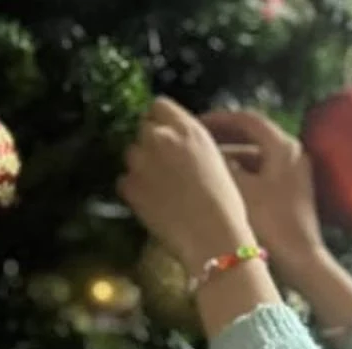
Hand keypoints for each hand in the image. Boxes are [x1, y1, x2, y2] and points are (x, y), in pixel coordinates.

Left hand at [119, 98, 253, 274]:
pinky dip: (134, 190)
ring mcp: (141, 161)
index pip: (159, 106)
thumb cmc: (226, 206)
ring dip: (140, 166)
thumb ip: (192, 145)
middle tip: (163, 166)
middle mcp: (161, 138)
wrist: (214, 239)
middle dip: (150, 143)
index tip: (164, 133)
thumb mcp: (216, 161)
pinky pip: (125, 181)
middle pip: (143, 128)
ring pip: (131, 153)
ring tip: (159, 188)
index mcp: (188, 130)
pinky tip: (153, 205)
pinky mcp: (129, 186)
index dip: (160, 121)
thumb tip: (178, 145)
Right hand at [201, 109, 324, 281]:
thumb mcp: (240, 188)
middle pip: (252, 135)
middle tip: (195, 139)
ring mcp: (294, 172)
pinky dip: (243, 171)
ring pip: (257, 155)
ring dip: (231, 155)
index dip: (218, 119)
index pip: (247, 119)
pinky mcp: (292, 190)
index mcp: (283, 146)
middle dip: (223, 137)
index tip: (194, 124)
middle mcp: (293, 153)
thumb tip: (203, 149)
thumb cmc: (271, 222)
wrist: (301, 261)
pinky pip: (262, 171)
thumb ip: (221, 164)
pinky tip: (222, 181)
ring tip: (203, 161)